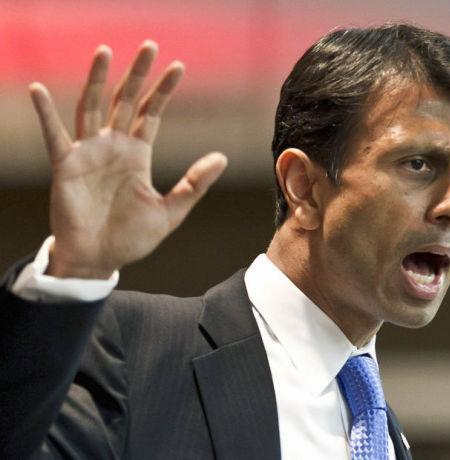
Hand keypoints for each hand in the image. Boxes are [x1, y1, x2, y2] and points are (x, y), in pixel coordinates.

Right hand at [29, 41, 227, 278]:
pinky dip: (46, 113)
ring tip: (105, 51)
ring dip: (98, 80)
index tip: (178, 66)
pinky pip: (54, 135)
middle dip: (137, 74)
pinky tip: (39, 90)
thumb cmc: (132, 237)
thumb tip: (222, 157)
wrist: (99, 260)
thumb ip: (193, 184)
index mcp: (138, 154)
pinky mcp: (66, 166)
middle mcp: (113, 146)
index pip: (152, 113)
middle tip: (149, 46)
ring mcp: (88, 153)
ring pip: (92, 107)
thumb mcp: (170, 211)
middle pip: (126, 101)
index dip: (163, 90)